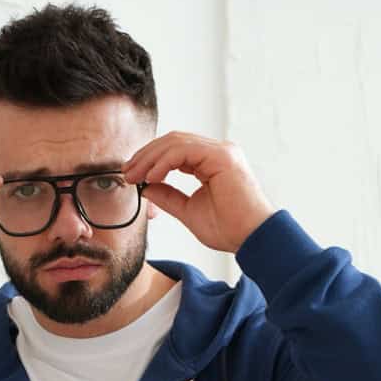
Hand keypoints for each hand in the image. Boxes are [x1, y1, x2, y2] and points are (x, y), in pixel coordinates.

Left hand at [120, 132, 277, 254]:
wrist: (253, 239)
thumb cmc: (230, 229)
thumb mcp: (189, 212)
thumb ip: (169, 197)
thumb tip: (147, 188)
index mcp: (211, 162)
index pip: (175, 150)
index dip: (150, 160)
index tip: (132, 176)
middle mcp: (217, 152)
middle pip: (173, 141)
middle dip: (146, 155)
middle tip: (127, 172)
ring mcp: (221, 151)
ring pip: (176, 142)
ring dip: (151, 157)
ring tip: (135, 175)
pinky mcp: (222, 157)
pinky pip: (184, 151)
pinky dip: (164, 161)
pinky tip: (152, 176)